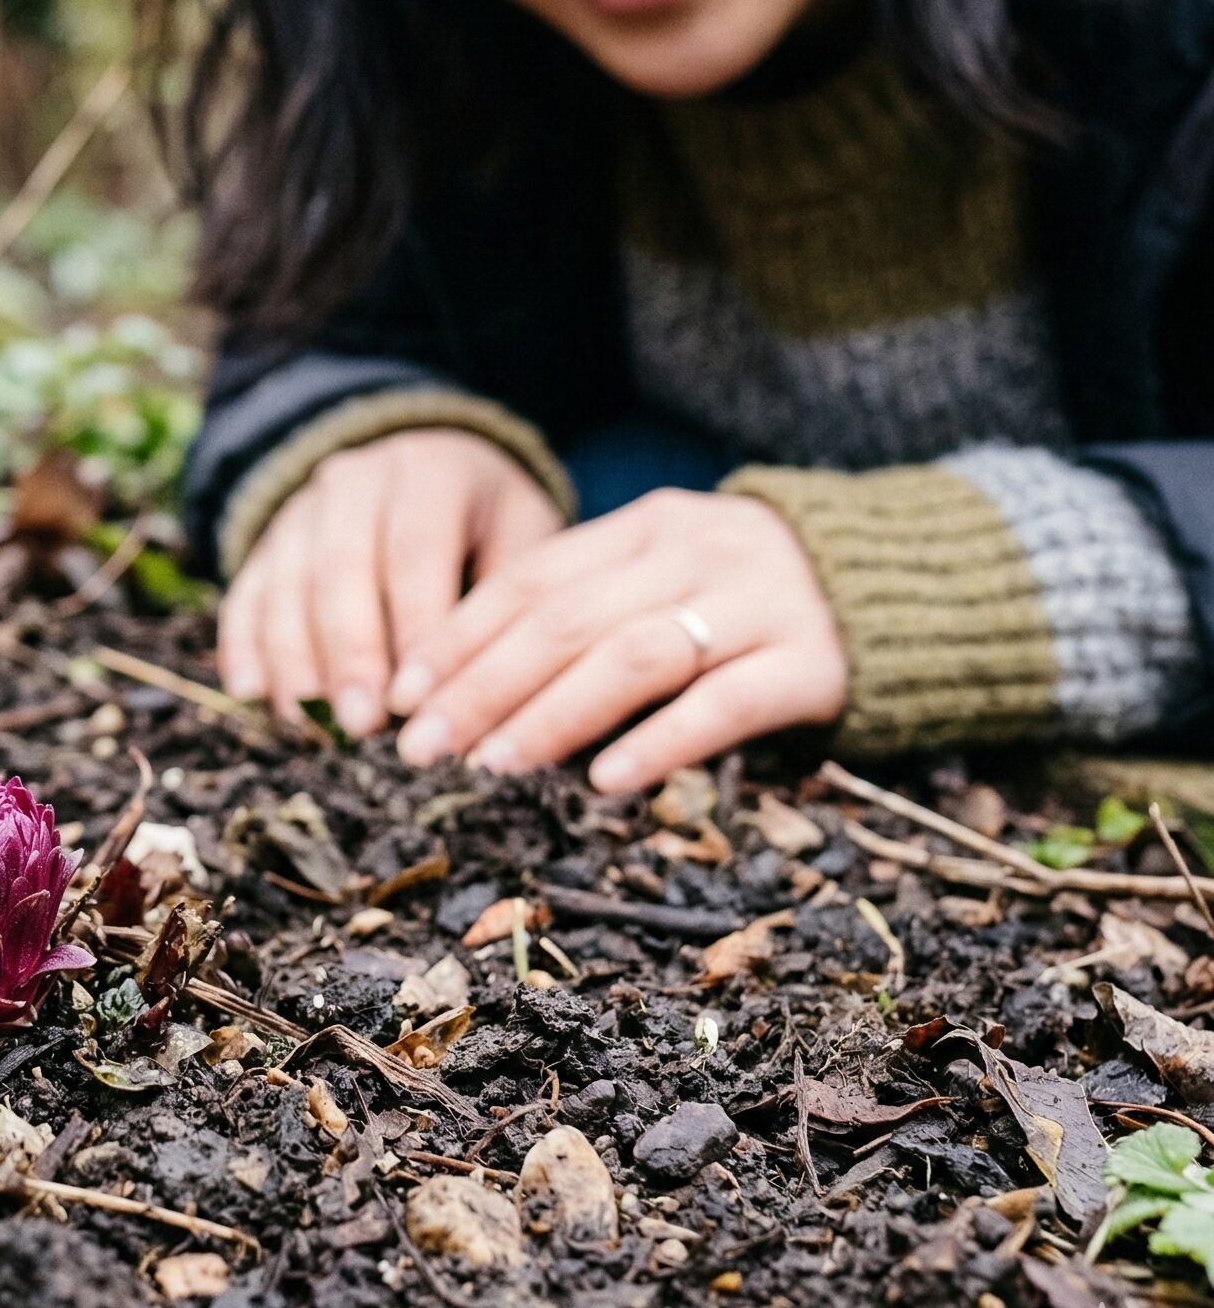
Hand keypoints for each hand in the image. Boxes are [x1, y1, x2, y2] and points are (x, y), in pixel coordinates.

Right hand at [217, 429, 565, 735]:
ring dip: (294, 658)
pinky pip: (247, 592)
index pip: (416, 549)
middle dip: (349, 652)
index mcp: (429, 473)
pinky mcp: (268, 542)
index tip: (420, 698)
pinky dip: (243, 645)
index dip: (414, 625)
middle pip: (341, 567)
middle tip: (360, 724)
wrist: (428, 465)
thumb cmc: (490, 522)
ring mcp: (303, 509)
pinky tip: (251, 695)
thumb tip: (490, 693)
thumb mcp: (524, 536)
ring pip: (287, 583)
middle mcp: (356, 480)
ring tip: (309, 723)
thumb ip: (506, 602)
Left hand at [387, 489, 847, 792]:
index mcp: (648, 525)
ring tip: (495, 766)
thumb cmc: (748, 601)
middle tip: (424, 747)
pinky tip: (606, 782)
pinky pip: (723, 704)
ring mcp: (759, 603)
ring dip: (552, 715)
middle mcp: (698, 552)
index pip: (531, 578)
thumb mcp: (667, 578)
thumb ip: (587, 613)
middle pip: (567, 620)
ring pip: (633, 656)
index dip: (459, 638)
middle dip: (483, 687)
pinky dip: (658, 742)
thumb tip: (462, 689)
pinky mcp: (814, 663)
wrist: (905, 590)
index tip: (400, 695)